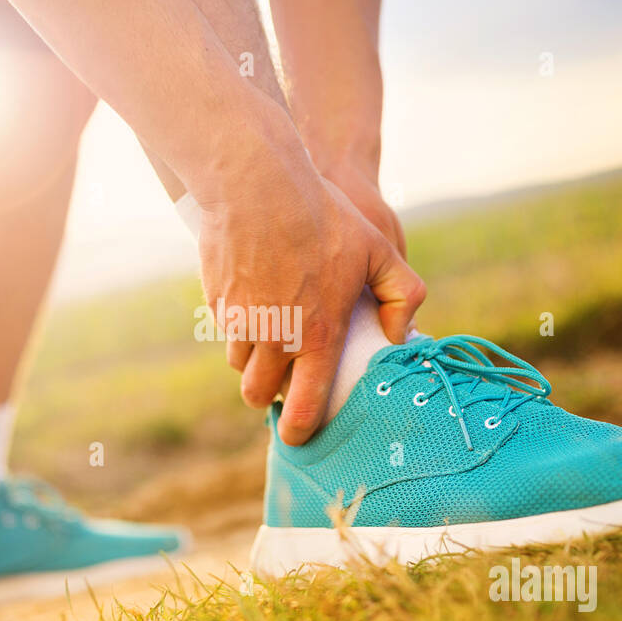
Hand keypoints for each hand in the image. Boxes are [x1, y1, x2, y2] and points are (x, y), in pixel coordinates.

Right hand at [198, 154, 424, 445]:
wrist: (257, 184)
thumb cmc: (324, 216)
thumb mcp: (381, 249)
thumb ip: (404, 296)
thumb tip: (402, 335)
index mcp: (317, 336)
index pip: (304, 407)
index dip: (301, 430)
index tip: (300, 436)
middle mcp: (275, 339)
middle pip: (257, 395)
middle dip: (268, 398)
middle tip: (284, 384)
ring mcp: (240, 322)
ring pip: (239, 365)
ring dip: (253, 363)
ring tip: (272, 344)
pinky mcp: (217, 302)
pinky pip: (225, 332)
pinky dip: (238, 332)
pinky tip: (255, 309)